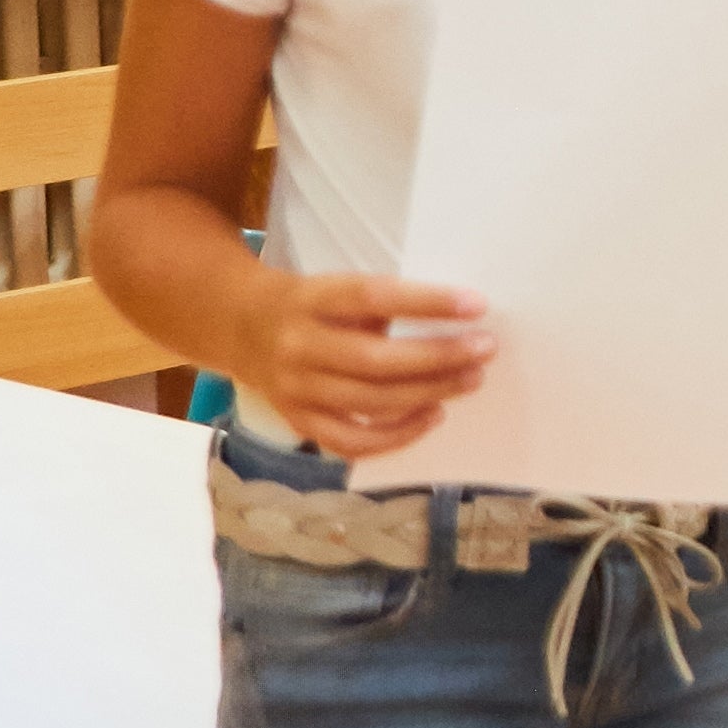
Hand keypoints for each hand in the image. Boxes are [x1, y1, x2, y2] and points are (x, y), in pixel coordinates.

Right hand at [244, 271, 493, 458]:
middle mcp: (298, 346)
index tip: (477, 304)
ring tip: (471, 379)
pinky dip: (395, 436)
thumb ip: (383, 303)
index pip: (373, 298)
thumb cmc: (314, 304)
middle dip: (438, 357)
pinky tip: (432, 417)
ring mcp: (295, 388)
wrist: (242, 326)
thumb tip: (458, 319)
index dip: (426, 302)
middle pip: (374, 360)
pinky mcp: (298, 420)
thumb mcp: (337, 287)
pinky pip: (350, 441)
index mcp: (311, 300)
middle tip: (485, 348)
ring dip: (428, 393)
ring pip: (368, 402)